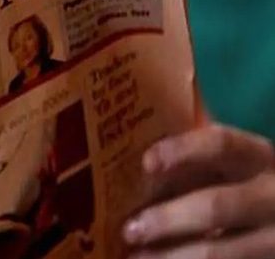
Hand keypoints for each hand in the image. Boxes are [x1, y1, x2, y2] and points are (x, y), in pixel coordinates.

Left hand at [123, 124, 274, 258]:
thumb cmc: (239, 183)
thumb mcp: (228, 167)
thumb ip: (193, 162)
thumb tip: (132, 166)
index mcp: (256, 157)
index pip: (221, 143)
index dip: (182, 150)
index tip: (147, 163)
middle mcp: (270, 194)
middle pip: (216, 205)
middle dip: (167, 219)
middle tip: (130, 230)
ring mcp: (273, 235)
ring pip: (219, 251)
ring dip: (172, 256)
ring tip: (137, 256)